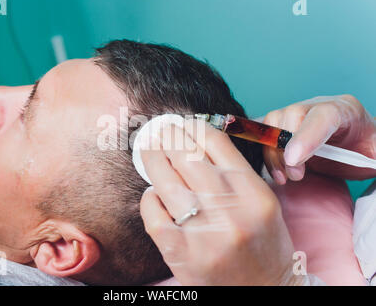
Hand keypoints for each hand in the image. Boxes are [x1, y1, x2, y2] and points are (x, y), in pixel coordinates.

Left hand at [139, 120, 300, 284]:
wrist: (264, 291)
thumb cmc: (262, 244)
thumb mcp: (261, 201)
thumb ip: (234, 172)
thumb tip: (194, 141)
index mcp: (254, 192)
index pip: (215, 142)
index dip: (192, 126)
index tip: (182, 124)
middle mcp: (231, 210)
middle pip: (187, 156)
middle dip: (168, 137)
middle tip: (160, 132)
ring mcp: (205, 233)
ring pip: (166, 182)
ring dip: (152, 160)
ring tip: (149, 151)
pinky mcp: (182, 254)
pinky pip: (154, 215)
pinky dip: (149, 199)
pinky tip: (153, 194)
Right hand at [263, 94, 374, 183]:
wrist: (357, 149)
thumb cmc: (368, 151)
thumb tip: (373, 160)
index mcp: (346, 110)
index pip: (323, 114)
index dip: (306, 135)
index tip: (294, 160)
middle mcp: (317, 106)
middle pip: (292, 115)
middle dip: (287, 148)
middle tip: (296, 175)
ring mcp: (298, 115)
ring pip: (273, 123)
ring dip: (273, 153)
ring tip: (286, 177)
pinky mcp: (283, 127)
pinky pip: (266, 136)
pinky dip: (267, 155)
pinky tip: (278, 174)